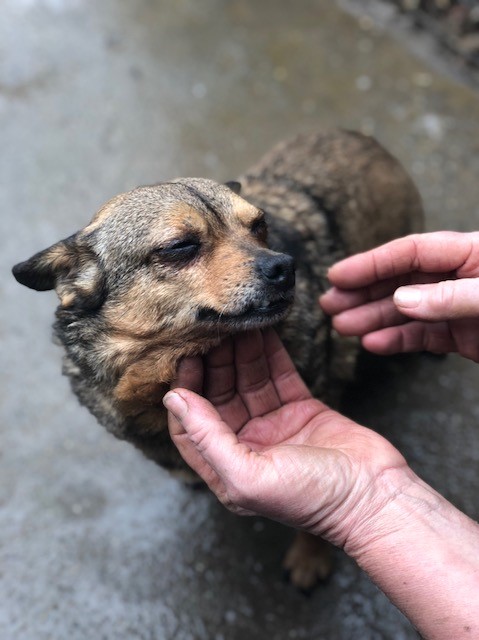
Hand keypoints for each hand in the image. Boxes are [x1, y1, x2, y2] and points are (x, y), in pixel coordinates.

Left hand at [164, 329, 407, 549]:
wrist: (374, 496)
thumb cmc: (311, 498)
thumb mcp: (248, 475)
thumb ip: (207, 437)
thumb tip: (174, 400)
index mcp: (226, 467)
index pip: (191, 424)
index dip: (185, 391)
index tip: (185, 358)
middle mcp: (246, 444)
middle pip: (219, 395)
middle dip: (214, 363)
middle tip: (211, 329)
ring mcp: (274, 425)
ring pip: (248, 380)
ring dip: (240, 352)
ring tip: (235, 322)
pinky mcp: (301, 408)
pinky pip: (278, 375)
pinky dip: (269, 353)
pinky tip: (261, 330)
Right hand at [320, 231, 478, 360]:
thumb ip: (450, 297)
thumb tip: (402, 300)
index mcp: (472, 252)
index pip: (411, 252)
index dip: (371, 263)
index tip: (339, 276)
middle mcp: (460, 277)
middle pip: (401, 280)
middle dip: (363, 292)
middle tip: (330, 304)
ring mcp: (459, 308)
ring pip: (406, 311)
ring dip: (372, 318)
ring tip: (343, 326)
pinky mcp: (463, 336)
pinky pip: (423, 336)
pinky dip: (397, 340)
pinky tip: (374, 343)